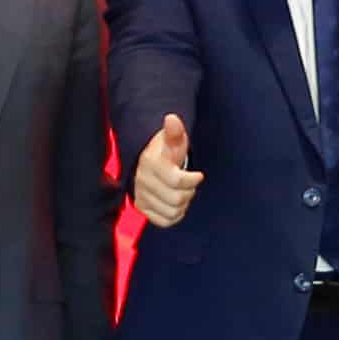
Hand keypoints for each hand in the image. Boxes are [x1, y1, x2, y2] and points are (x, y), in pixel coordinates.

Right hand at [130, 111, 199, 227]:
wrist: (149, 162)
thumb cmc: (167, 151)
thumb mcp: (174, 139)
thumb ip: (174, 131)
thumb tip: (172, 118)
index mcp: (151, 163)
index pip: (177, 181)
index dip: (192, 180)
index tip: (198, 176)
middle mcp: (142, 181)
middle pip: (176, 199)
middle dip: (188, 192)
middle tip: (189, 185)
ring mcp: (140, 196)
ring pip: (172, 211)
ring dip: (183, 204)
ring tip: (182, 193)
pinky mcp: (142, 208)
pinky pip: (164, 221)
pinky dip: (174, 215)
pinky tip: (175, 203)